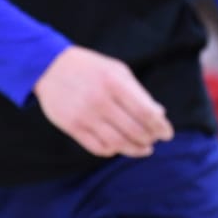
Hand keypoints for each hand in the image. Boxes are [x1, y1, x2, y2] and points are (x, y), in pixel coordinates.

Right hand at [33, 46, 173, 157]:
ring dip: (134, 149)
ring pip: (116, 143)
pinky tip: (119, 147)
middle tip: (155, 140)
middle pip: (133, 130)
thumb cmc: (90, 68)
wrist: (50, 67)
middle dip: (149, 138)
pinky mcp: (71, 127)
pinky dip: (112, 151)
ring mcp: (84, 115)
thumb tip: (159, 114)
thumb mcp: (117, 70)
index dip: (160, 126)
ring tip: (144, 149)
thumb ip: (139, 92)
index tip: (167, 133)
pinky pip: (97, 148)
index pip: (145, 112)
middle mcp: (100, 100)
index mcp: (114, 82)